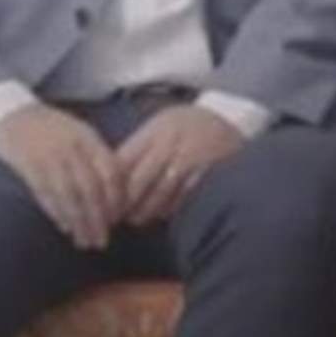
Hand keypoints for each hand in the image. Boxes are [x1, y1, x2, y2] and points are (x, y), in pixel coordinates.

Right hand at [0, 103, 122, 249]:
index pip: (112, 171)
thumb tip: (117, 188)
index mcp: (89, 139)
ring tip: (85, 241)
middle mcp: (72, 148)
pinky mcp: (27, 165)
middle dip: (99, 218)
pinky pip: (45, 193)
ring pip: (70, 195)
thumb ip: (96, 156)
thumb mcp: (79, 133)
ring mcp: (50, 156)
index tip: (120, 218)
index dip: (117, 197)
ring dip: (80, 222)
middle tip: (103, 240)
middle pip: (92, 188)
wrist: (9, 113)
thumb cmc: (49, 127)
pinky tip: (65, 228)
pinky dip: (57, 213)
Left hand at [115, 105, 244, 225]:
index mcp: (156, 129)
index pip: (123, 161)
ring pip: (160, 191)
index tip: (101, 201)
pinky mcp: (210, 170)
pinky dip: (171, 207)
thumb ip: (139, 148)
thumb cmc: (190, 126)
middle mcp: (172, 141)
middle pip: (139, 180)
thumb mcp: (162, 126)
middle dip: (125, 203)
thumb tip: (109, 179)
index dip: (110, 185)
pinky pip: (185, 195)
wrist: (234, 117)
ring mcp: (192, 156)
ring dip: (146, 209)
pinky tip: (163, 213)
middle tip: (114, 218)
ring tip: (137, 218)